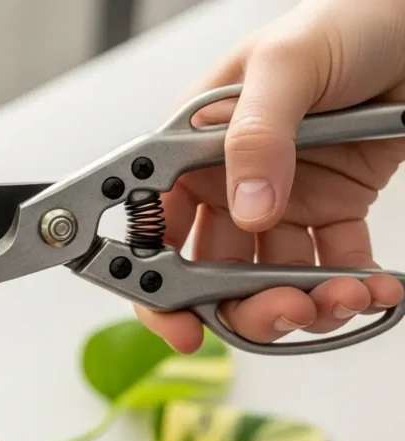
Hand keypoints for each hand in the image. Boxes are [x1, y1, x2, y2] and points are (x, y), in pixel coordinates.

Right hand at [137, 0, 404, 352]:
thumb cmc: (342, 24)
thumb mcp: (286, 65)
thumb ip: (257, 136)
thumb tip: (247, 208)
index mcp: (192, 146)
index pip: (154, 225)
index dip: (153, 281)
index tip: (179, 323)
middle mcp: (227, 181)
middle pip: (211, 270)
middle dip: (244, 304)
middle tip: (284, 310)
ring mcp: (278, 200)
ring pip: (270, 280)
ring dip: (304, 302)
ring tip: (345, 295)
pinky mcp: (331, 208)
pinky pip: (332, 265)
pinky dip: (353, 287)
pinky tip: (374, 285)